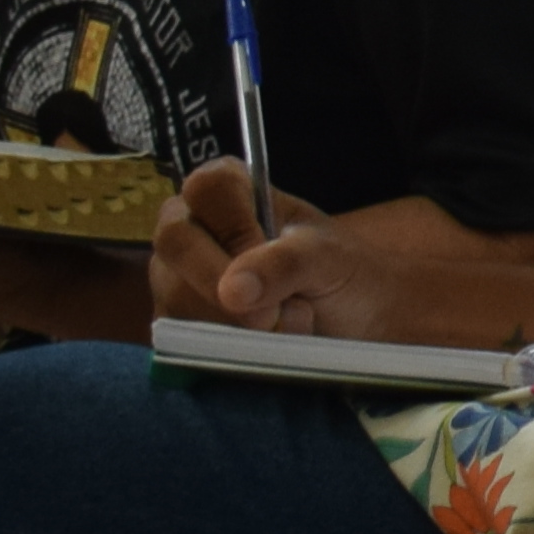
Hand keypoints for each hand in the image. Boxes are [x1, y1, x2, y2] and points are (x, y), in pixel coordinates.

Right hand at [149, 161, 383, 333]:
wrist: (358, 326)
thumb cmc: (345, 275)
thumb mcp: (328, 259)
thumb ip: (285, 262)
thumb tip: (232, 290)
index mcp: (232, 190)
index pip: (208, 188)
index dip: (232, 225)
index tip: (264, 253)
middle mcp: (194, 226)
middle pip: (176, 241)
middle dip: (223, 283)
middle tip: (271, 313)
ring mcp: (178, 274)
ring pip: (175, 295)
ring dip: (233, 320)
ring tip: (284, 322)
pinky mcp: (178, 320)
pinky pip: (180, 334)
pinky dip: (224, 345)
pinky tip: (261, 343)